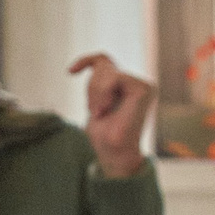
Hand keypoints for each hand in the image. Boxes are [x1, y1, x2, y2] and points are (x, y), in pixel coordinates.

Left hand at [72, 53, 152, 178]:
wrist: (114, 153)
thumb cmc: (105, 135)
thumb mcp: (96, 103)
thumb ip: (100, 84)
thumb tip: (99, 63)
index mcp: (127, 86)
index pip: (104, 61)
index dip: (86, 61)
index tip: (70, 72)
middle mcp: (138, 84)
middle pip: (103, 66)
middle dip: (91, 88)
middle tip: (96, 112)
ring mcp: (143, 85)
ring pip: (107, 71)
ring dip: (96, 93)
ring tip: (101, 113)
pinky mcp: (144, 88)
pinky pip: (115, 77)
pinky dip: (104, 93)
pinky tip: (106, 109)